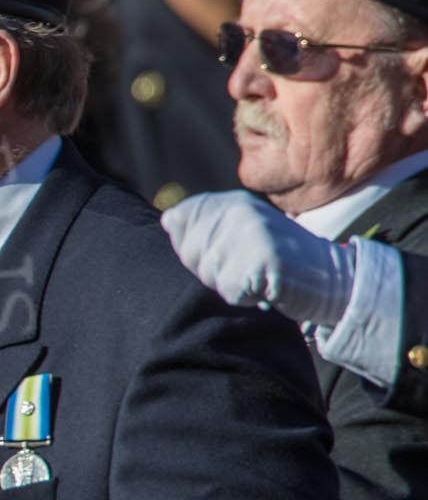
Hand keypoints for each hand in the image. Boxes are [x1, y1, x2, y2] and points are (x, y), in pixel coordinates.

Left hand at [162, 190, 355, 326]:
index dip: (190, 247)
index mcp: (232, 202)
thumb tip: (167, 219)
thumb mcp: (241, 235)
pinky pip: (230, 289)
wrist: (332, 278)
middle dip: (209, 270)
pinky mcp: (266, 258)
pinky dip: (244, 297)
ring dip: (227, 284)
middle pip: (189, 251)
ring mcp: (254, 232)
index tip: (223, 252)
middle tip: (244, 269)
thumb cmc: (278, 262)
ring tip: (256, 276)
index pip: (177, 221)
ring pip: (208, 272)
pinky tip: (264, 288)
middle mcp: (240, 210)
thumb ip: (205, 226)